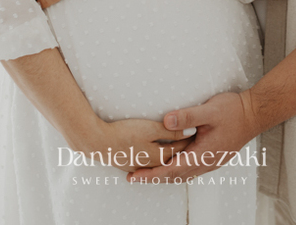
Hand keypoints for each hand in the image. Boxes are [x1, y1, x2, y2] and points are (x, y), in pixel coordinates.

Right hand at [75, 117, 194, 174]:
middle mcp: (151, 165)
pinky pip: (148, 164)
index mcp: (159, 156)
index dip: (189, 138)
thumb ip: (170, 131)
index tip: (198, 129)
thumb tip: (190, 131)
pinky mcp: (129, 165)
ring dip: (170, 156)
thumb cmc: (124, 133)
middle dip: (183, 149)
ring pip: (160, 162)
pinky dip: (156, 160)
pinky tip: (156, 156)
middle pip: (172, 157)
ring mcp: (139, 166)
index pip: (180, 148)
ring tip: (177, 147)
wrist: (97, 142)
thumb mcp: (149, 129)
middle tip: (193, 139)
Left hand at [125, 90, 261, 181]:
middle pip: (175, 176)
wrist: (254, 114)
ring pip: (183, 174)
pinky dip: (176, 170)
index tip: (135, 176)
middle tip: (133, 177)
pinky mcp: (213, 157)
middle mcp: (207, 162)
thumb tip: (166, 121)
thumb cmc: (234, 111)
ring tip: (147, 173)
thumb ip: (188, 115)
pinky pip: (190, 169)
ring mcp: (211, 161)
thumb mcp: (209, 110)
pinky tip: (170, 164)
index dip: (152, 174)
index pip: (172, 169)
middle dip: (153, 177)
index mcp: (204, 153)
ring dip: (164, 175)